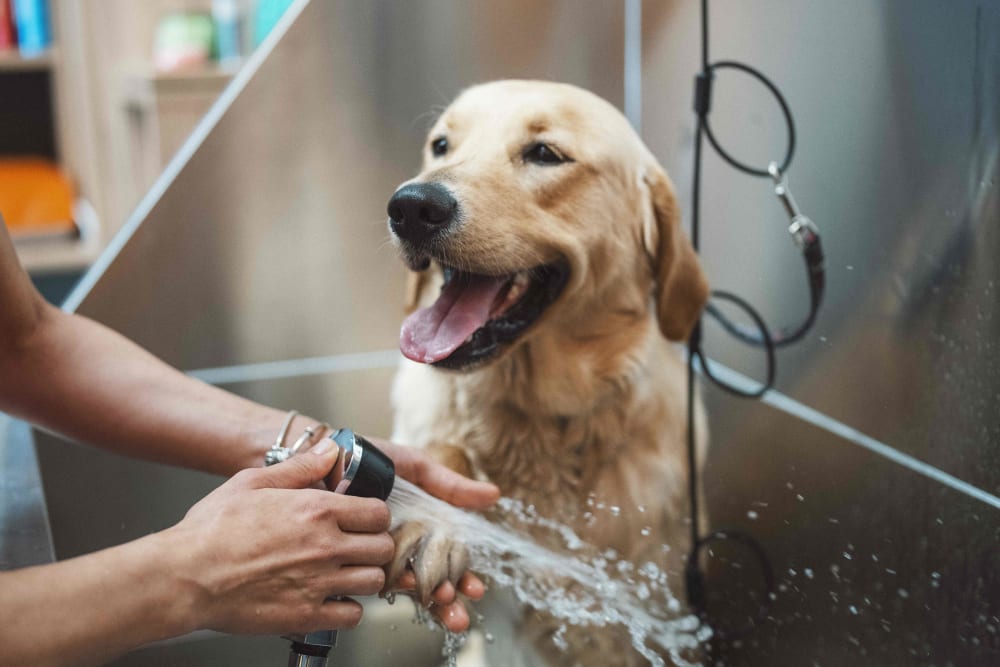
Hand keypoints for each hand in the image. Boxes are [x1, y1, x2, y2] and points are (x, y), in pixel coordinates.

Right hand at [163, 440, 394, 635]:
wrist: (185, 576)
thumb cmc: (212, 530)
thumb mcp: (252, 482)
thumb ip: (299, 467)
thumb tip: (330, 451)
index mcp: (317, 510)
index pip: (379, 513)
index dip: (375, 517)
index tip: (364, 521)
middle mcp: (325, 546)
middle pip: (383, 548)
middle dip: (374, 546)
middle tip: (358, 547)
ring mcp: (318, 583)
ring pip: (373, 581)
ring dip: (364, 576)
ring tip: (346, 572)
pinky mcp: (306, 615)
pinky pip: (353, 616)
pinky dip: (348, 609)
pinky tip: (331, 598)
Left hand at [369, 438, 499, 632]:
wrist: (331, 454)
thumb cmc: (371, 458)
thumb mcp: (416, 468)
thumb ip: (451, 486)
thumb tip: (494, 495)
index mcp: (419, 528)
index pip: (447, 561)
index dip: (463, 577)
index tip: (476, 588)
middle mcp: (401, 545)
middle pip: (431, 581)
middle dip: (448, 600)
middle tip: (459, 610)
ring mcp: (377, 553)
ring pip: (407, 585)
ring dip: (428, 601)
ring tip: (443, 603)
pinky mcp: (352, 556)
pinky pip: (376, 575)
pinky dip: (394, 586)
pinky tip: (410, 590)